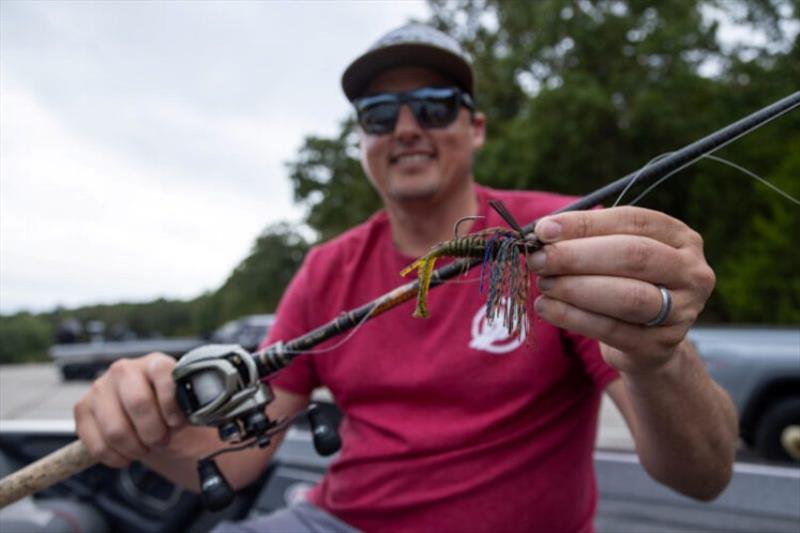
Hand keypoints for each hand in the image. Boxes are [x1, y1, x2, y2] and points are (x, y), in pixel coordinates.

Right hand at [74, 352, 185, 467]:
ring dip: (134, 448)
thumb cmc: (169, 410)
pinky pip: (96, 443)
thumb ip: (193, 406)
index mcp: (155, 362)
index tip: (177, 424)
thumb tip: (204, 410)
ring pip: (115, 428)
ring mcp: (100, 387)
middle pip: (138, 403)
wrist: (148, 417)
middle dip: (153, 432)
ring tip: (145, 448)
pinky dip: (115, 457)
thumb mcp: (186, 405)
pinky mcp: (82, 408)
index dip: (172, 407)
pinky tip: (127, 456)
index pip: (163, 376)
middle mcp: (125, 369)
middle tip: (162, 441)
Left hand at [528, 206, 714, 373]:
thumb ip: (586, 240)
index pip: (633, 221)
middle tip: (539, 260)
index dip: (585, 224)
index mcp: (681, 238)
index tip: (544, 229)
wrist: (646, 341)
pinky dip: (573, 317)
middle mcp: (691, 272)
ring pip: (627, 297)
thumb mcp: (613, 255)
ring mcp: (682, 312)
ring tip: (544, 284)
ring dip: (575, 288)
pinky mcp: (660, 346)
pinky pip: (612, 330)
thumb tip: (543, 232)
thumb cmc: (624, 283)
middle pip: (633, 256)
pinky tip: (547, 307)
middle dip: (577, 256)